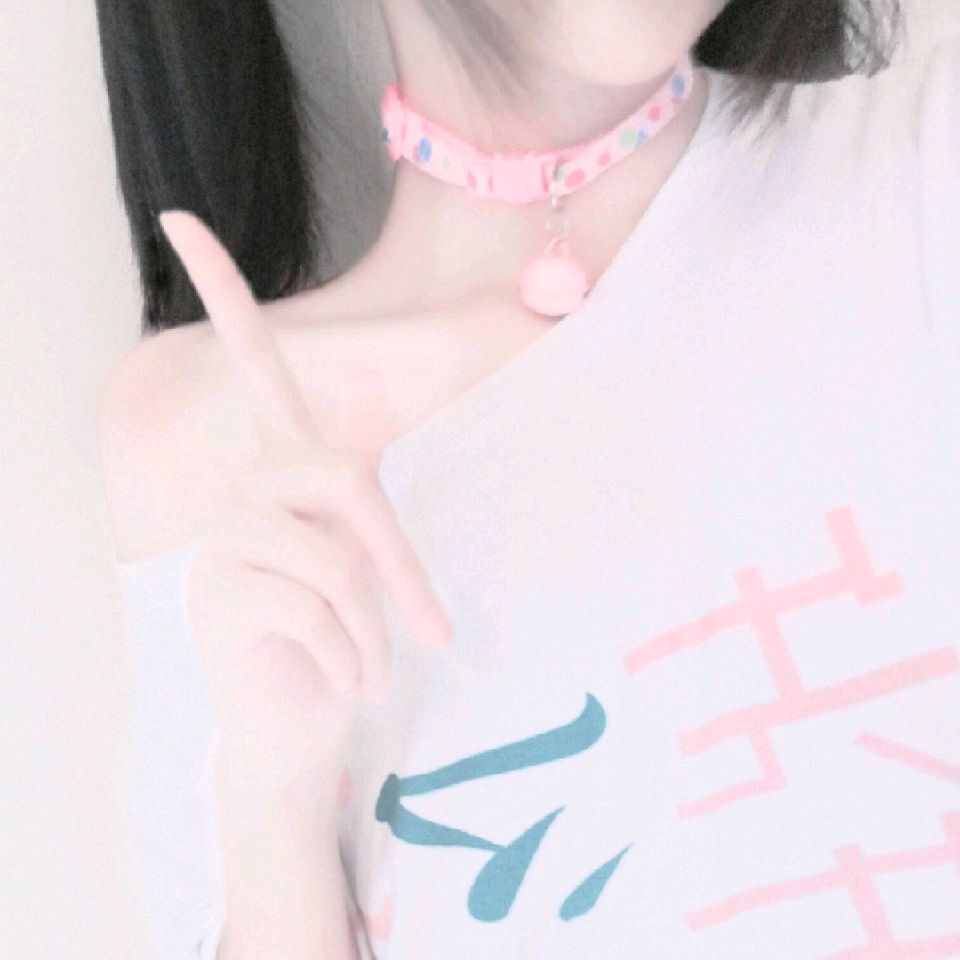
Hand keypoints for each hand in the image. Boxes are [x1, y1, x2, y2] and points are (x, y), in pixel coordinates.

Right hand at [157, 209, 452, 800]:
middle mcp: (245, 488)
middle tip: (429, 633)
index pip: (255, 364)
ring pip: (340, 564)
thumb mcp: (369, 559)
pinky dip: (354, 662)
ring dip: (377, 634)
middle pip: (349, 480)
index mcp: (285, 467)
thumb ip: (376, 512)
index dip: (226, 295)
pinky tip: (340, 684)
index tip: (178, 222)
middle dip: (400, 568)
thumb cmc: (346, 632)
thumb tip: (475, 404)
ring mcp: (223, 540)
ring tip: (372, 671)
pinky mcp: (218, 597)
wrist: (303, 724)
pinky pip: (319, 613)